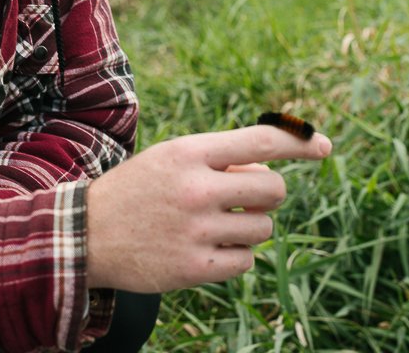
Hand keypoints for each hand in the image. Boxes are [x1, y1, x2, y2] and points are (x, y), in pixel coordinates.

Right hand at [85, 125, 332, 292]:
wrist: (85, 235)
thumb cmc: (140, 190)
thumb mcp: (173, 157)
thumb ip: (222, 158)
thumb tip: (275, 172)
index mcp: (190, 152)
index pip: (262, 140)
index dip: (300, 142)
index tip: (323, 146)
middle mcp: (196, 189)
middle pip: (274, 190)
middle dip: (267, 195)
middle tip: (242, 199)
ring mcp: (196, 231)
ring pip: (263, 229)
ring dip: (250, 227)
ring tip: (215, 224)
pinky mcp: (193, 268)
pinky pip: (246, 262)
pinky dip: (237, 257)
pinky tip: (209, 249)